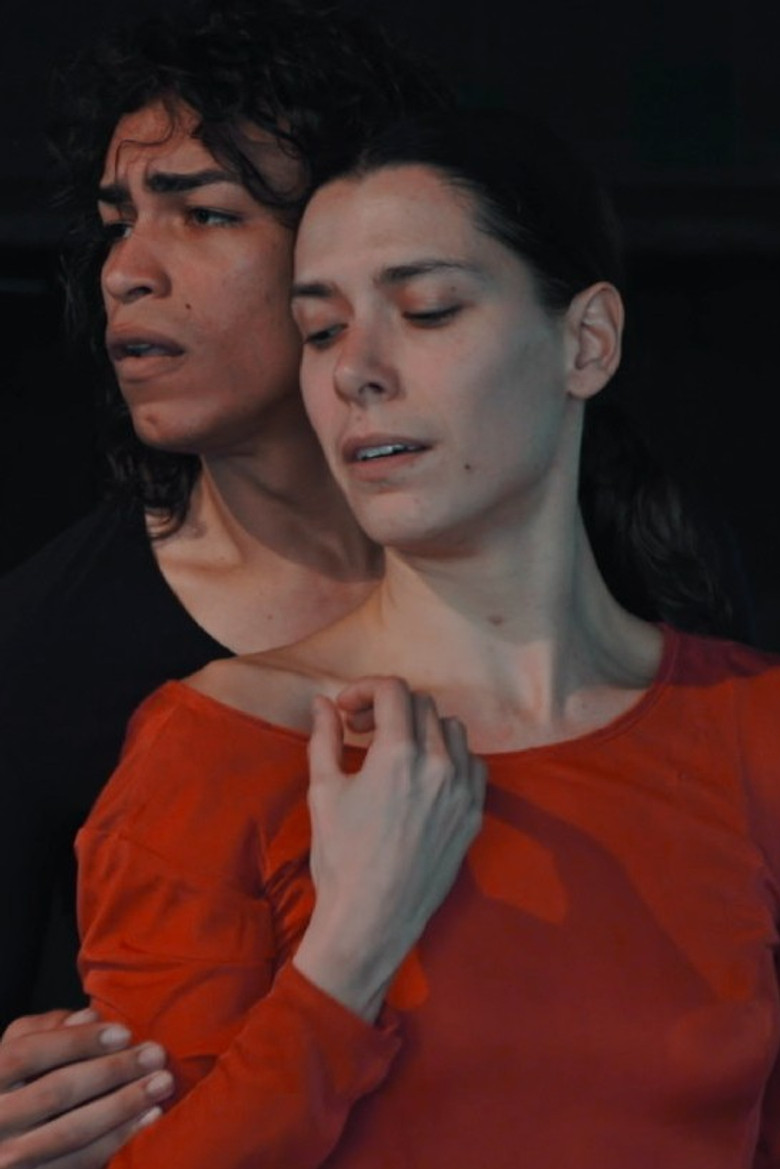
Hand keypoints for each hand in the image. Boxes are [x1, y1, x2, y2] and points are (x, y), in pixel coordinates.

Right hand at [0, 1008, 173, 1167]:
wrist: (6, 1137)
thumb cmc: (19, 1080)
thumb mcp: (20, 1047)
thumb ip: (49, 1028)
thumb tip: (90, 1018)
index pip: (28, 1054)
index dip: (76, 1041)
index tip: (123, 1033)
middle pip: (56, 1092)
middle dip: (112, 1071)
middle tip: (156, 1054)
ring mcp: (11, 1156)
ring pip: (71, 1130)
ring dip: (123, 1105)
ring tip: (162, 1083)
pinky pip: (80, 1161)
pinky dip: (118, 1138)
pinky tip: (149, 1117)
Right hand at [294, 677, 485, 1020]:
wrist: (372, 918)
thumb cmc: (341, 857)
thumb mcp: (324, 791)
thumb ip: (325, 737)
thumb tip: (321, 703)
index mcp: (398, 754)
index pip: (394, 690)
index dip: (365, 689)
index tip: (346, 710)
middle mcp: (438, 765)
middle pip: (421, 706)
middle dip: (388, 708)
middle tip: (360, 731)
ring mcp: (462, 790)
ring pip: (452, 730)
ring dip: (421, 729)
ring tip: (394, 751)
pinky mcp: (473, 815)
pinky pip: (473, 765)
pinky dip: (450, 758)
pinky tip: (425, 776)